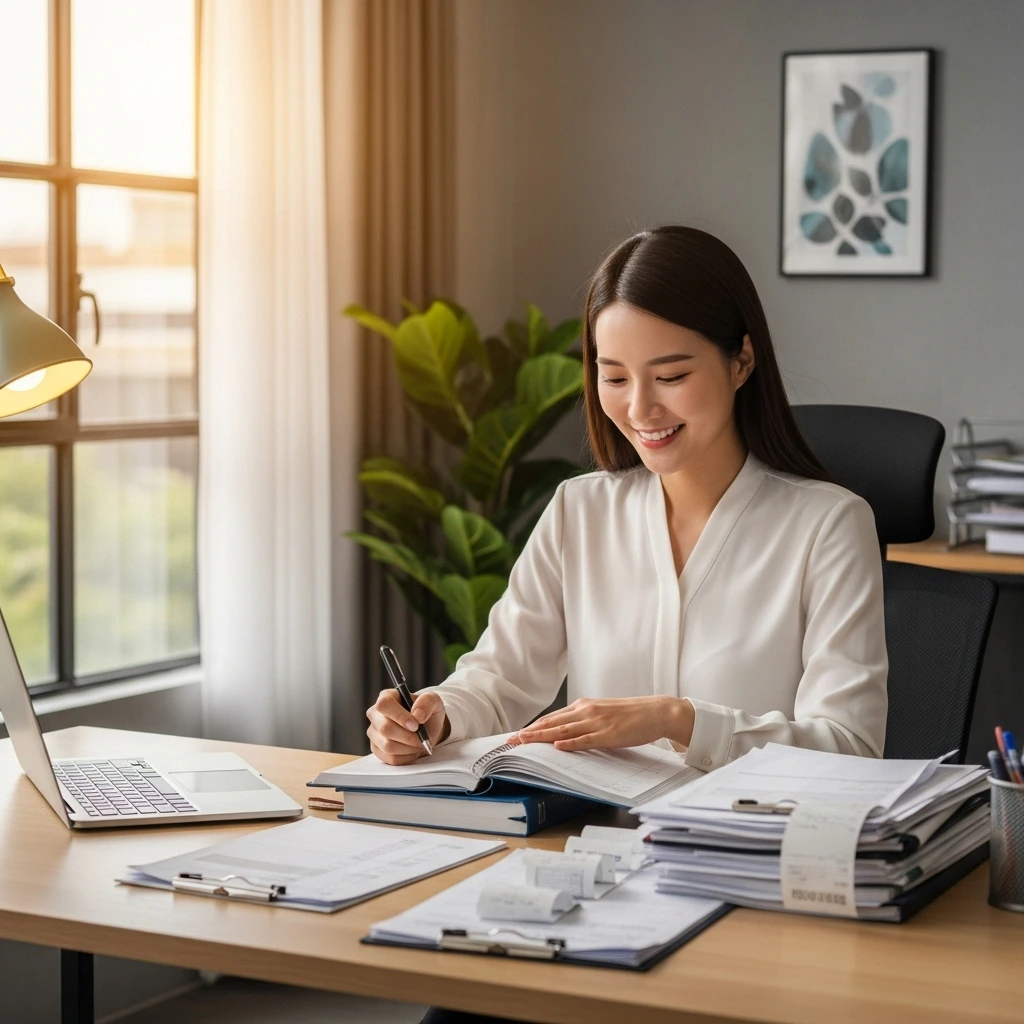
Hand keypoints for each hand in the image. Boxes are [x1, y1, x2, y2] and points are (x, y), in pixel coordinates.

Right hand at [366, 689, 449, 764]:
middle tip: (421, 738)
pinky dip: (406, 757)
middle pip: (385, 728)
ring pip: (388, 746)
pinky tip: (413, 750)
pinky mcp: (377, 749)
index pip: (384, 705)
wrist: (427, 729)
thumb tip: (417, 715)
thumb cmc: (427, 712)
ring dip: (408, 748)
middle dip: (408, 736)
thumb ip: (427, 702)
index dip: (399, 716)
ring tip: (419, 743)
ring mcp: (374, 732)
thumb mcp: (433, 701)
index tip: (416, 725)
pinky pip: (390, 758)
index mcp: (386, 696)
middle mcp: (375, 714)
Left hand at [517, 696, 693, 751]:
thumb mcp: (601, 713)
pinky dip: (571, 743)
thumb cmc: (629, 715)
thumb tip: (564, 733)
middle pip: (552, 723)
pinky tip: (557, 747)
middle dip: (529, 733)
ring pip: (564, 730)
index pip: (552, 718)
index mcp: (583, 706)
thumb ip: (583, 721)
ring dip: (542, 737)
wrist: (655, 711)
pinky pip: (586, 739)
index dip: (532, 727)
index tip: (516, 735)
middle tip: (510, 741)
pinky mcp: (610, 734)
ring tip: (524, 742)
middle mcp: (586, 711)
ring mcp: (597, 722)